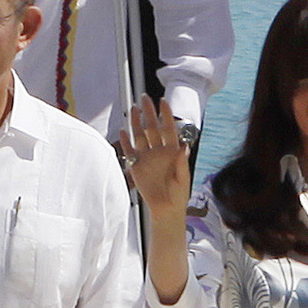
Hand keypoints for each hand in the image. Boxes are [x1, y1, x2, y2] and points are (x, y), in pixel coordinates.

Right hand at [119, 96, 189, 219]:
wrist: (165, 209)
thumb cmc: (178, 195)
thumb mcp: (183, 179)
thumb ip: (182, 162)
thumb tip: (184, 146)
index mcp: (172, 153)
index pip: (169, 129)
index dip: (166, 115)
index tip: (163, 101)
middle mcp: (159, 152)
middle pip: (152, 128)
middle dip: (149, 112)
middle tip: (144, 98)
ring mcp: (147, 158)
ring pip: (140, 135)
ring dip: (137, 122)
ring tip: (134, 109)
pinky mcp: (136, 166)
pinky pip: (129, 151)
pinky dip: (125, 141)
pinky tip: (123, 131)